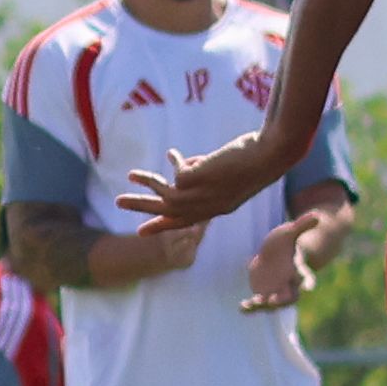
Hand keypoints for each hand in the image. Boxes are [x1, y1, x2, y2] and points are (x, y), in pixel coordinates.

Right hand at [123, 130, 278, 236]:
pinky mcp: (193, 179)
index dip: (163, 224)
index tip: (141, 231)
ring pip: (164, 195)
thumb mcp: (226, 172)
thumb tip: (179, 166)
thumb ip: (202, 173)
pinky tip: (173, 154)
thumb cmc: (255, 159)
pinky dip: (175, 160)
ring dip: (145, 185)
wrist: (268, 155)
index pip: (185, 220)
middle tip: (118, 204)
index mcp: (219, 208)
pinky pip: (176, 169)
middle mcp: (208, 206)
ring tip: (129, 176)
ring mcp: (200, 194)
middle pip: (168, 212)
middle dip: (142, 208)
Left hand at [237, 226, 310, 313]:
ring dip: (264, 305)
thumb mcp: (290, 232)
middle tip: (272, 302)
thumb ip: (302, 225)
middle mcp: (289, 285)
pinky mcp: (263, 295)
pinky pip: (258, 304)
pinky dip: (251, 307)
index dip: (308, 283)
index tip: (308, 289)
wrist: (274, 255)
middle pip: (290, 297)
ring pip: (273, 304)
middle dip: (282, 301)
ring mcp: (276, 292)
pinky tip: (242, 307)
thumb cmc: (285, 243)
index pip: (307, 279)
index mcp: (298, 271)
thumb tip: (316, 215)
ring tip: (252, 304)